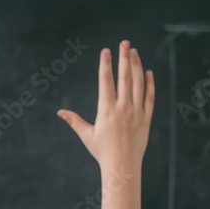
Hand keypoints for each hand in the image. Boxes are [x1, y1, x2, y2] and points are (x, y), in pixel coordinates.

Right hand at [58, 41, 153, 172]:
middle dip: (124, 58)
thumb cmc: (102, 151)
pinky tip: (149, 72)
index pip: (106, 81)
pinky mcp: (146, 118)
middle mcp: (123, 108)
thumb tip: (60, 112)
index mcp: (106, 110)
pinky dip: (149, 84)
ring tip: (134, 52)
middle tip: (124, 42)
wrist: (122, 166)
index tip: (106, 51)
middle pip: (124, 77)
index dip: (105, 65)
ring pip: (138, 84)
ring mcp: (136, 112)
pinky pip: (149, 97)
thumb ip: (74, 121)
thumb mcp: (87, 135)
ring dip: (136, 66)